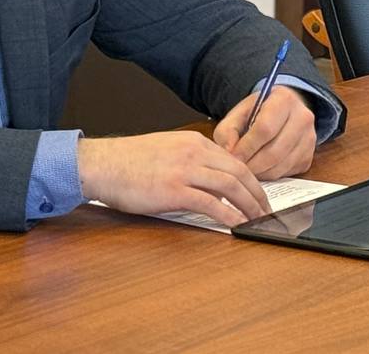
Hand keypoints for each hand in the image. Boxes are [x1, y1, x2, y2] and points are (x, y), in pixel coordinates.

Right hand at [76, 131, 270, 226]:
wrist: (103, 164)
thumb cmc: (129, 161)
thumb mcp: (168, 150)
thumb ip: (192, 160)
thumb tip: (212, 180)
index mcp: (194, 143)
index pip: (234, 160)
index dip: (251, 179)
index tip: (258, 193)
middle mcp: (194, 153)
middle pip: (239, 172)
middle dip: (257, 193)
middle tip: (265, 209)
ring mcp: (185, 171)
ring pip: (230, 186)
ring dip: (249, 205)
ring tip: (257, 219)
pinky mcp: (174, 191)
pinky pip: (211, 204)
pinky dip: (229, 215)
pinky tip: (238, 224)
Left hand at [213, 86, 316, 180]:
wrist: (282, 112)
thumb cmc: (258, 113)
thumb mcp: (238, 114)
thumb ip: (227, 131)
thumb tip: (229, 153)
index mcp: (284, 100)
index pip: (265, 129)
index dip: (246, 147)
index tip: (232, 156)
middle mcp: (303, 118)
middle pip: (274, 151)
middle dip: (252, 165)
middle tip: (237, 169)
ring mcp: (309, 139)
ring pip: (281, 165)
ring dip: (260, 173)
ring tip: (246, 170)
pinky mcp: (309, 156)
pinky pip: (287, 173)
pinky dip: (270, 176)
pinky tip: (260, 169)